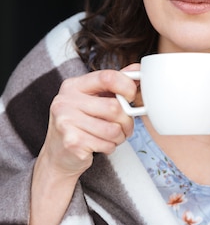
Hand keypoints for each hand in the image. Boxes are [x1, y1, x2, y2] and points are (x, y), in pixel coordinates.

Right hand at [39, 63, 139, 178]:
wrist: (58, 154)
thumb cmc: (79, 123)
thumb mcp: (93, 98)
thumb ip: (114, 83)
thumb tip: (137, 70)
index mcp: (73, 86)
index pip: (107, 77)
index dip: (127, 86)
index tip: (131, 96)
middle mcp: (66, 101)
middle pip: (114, 107)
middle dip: (127, 121)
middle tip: (125, 126)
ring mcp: (66, 122)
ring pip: (113, 129)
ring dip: (120, 136)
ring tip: (112, 136)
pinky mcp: (72, 143)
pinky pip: (106, 144)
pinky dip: (110, 147)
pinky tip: (100, 145)